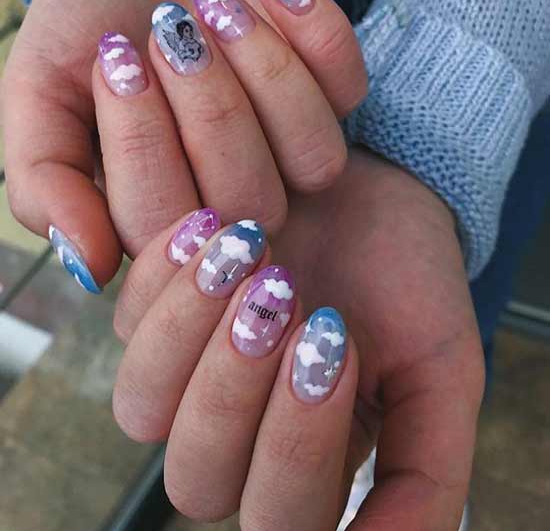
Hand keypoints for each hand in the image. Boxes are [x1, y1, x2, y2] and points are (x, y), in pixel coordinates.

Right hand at [0, 0, 365, 291]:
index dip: (144, 142)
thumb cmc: (84, 26)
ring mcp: (288, 153)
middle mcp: (231, 198)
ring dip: (267, 70)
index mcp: (158, 214)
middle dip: (210, 104)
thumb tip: (93, 269)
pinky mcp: (332, 97)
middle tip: (166, 25)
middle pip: (252, 202)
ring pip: (317, 158)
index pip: (166, 226)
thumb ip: (45, 180)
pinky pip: (350, 84)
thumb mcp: (38, 97)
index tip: (116, 56)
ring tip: (212, 2)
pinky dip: (312, 25)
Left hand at [112, 149, 483, 529]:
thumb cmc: (406, 278)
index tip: (335, 340)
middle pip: (196, 477)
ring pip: (142, 409)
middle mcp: (240, 431)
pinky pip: (126, 322)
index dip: (299, 442)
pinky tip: (211, 227)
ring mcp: (189, 374)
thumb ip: (423, 476)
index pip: (280, 515)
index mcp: (313, 460)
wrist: (372, 192)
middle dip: (235, 386)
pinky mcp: (155, 314)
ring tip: (245, 252)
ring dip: (188, 333)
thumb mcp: (441, 373)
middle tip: (284, 292)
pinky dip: (164, 276)